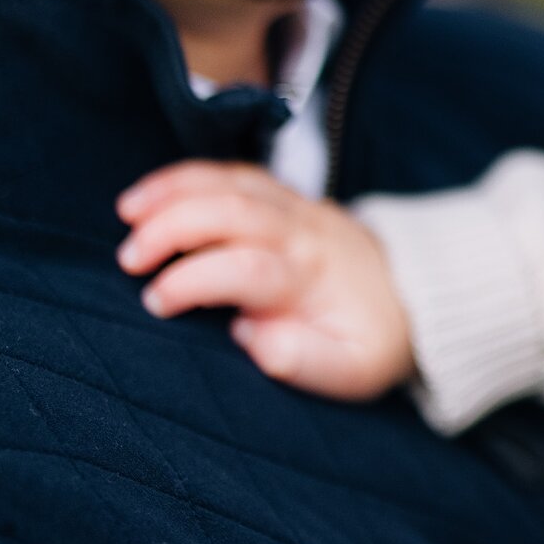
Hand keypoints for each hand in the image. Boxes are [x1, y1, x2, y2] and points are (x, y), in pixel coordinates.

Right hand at [116, 161, 414, 400]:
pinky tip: (151, 194)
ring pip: (234, 182)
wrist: (416, 293)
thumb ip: (305, 360)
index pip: (247, 268)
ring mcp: (296, 208)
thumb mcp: (353, 368)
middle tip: (127, 260)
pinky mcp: (286, 198)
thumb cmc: (372, 337)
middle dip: (174, 227)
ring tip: (127, 212)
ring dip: (176, 190)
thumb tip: (252, 336)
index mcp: (312, 278)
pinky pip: (237, 174)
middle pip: (236, 211)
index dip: (193, 281)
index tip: (155, 303)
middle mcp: (303, 233)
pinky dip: (191, 177)